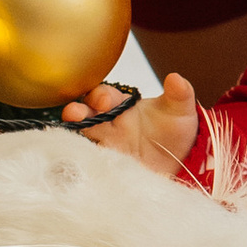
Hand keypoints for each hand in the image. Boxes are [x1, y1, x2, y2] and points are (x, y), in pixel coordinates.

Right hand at [62, 74, 197, 177]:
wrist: (179, 163)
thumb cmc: (174, 131)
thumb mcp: (180, 111)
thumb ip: (179, 95)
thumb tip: (176, 78)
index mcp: (122, 106)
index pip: (104, 95)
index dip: (101, 95)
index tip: (104, 101)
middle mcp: (108, 126)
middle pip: (84, 115)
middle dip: (76, 112)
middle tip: (74, 112)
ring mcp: (105, 147)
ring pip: (82, 139)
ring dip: (73, 136)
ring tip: (66, 137)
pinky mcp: (106, 168)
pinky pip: (90, 163)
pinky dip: (82, 161)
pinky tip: (80, 162)